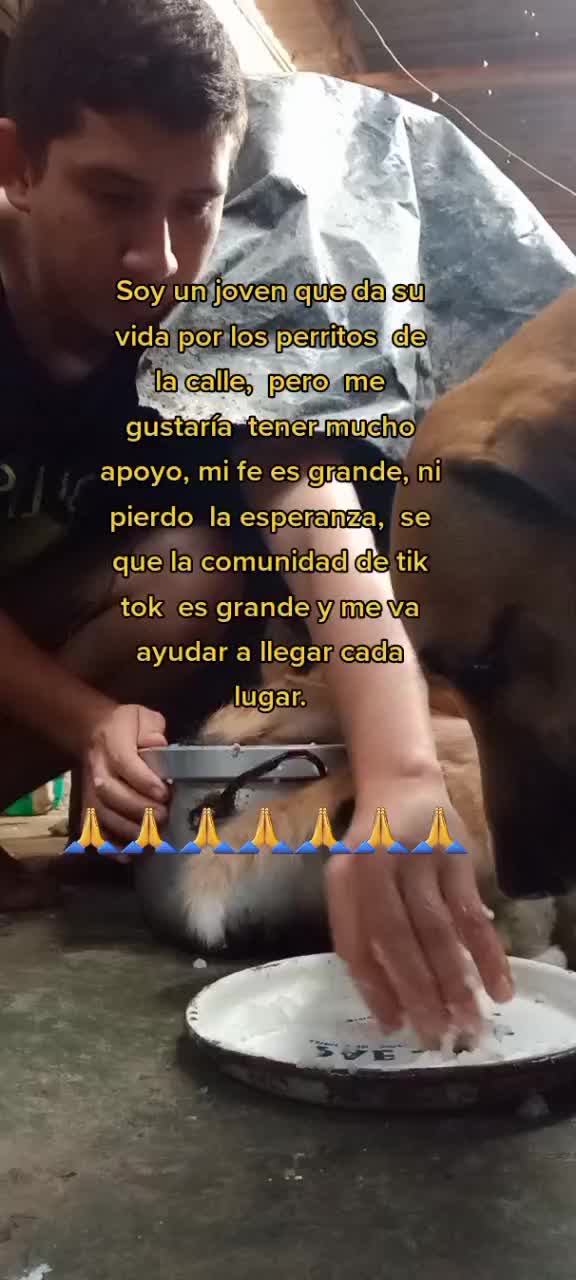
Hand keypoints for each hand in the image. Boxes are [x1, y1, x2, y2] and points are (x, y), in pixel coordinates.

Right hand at [83, 704, 169, 844]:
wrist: (92, 732)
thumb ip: (151, 729)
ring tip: (152, 837)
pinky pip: (92, 830)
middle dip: (139, 809)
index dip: (144, 781)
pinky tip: (128, 854)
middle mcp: (97, 768)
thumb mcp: (142, 717)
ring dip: (127, 830)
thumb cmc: (126, 727)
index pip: (125, 763)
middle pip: (111, 793)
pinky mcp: (87, 806)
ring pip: (102, 815)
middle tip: (164, 816)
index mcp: (111, 742)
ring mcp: (89, 790)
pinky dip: (108, 846)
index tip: (164, 793)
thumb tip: (157, 744)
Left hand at [324, 774, 514, 1048]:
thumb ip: (358, 930)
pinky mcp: (457, 858)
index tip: (393, 1026)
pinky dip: (488, 953)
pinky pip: (472, 913)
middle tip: (437, 1036)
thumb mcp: (348, 879)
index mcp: (345, 879)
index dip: (374, 988)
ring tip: (467, 1024)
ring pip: (438, 931)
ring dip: (454, 982)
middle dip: (418, 994)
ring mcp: (420, 861)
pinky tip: (499, 987)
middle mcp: (378, 868)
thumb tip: (386, 1001)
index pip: (355, 942)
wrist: (401, 784)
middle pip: (398, 940)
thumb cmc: (371, 846)